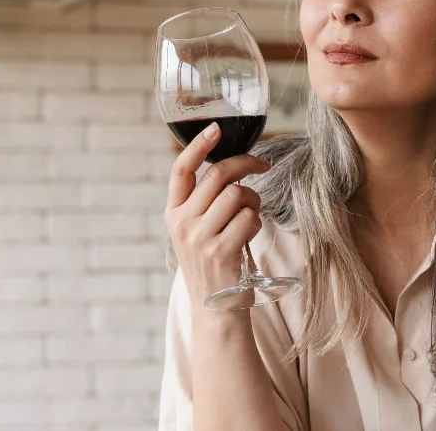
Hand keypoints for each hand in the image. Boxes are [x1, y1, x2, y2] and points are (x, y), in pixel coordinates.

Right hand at [165, 122, 270, 307]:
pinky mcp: (221, 251)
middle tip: (263, 165)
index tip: (215, 128)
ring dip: (253, 199)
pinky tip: (250, 232)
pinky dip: (256, 221)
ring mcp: (200, 238)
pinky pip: (248, 218)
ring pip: (237, 194)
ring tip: (251, 213)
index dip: (197, 145)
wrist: (214, 308)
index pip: (181, 170)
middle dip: (246, 164)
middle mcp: (182, 223)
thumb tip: (233, 167)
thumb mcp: (195, 230)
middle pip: (217, 175)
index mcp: (172, 212)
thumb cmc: (212, 262)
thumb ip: (204, 201)